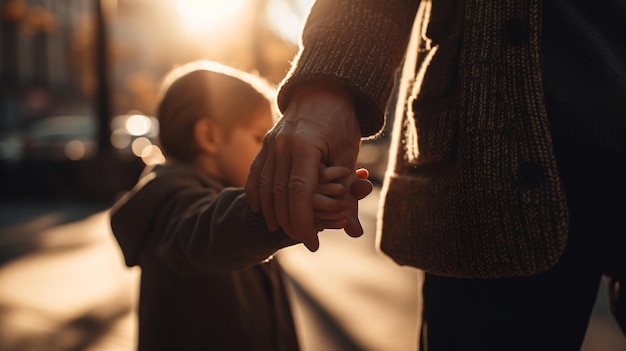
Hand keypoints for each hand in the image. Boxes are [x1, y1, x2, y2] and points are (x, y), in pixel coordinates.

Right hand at [245, 81, 361, 250]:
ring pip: (265, 186)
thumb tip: (354, 232)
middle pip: (279, 194)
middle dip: (289, 222)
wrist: (323, 91)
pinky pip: (255, 173)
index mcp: (305, 145)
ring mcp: (270, 142)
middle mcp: (282, 144)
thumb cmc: (341, 124)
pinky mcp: (265, 143)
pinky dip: (256, 194)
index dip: (304, 222)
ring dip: (271, 212)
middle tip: (301, 240)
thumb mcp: (348, 157)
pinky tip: (260, 210)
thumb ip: (348, 194)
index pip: (299, 193)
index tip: (312, 243)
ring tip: (282, 231)